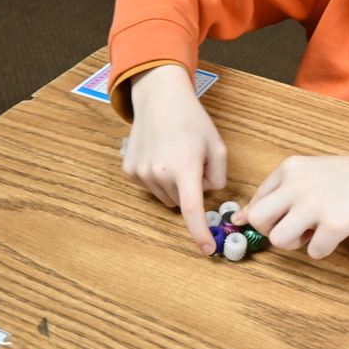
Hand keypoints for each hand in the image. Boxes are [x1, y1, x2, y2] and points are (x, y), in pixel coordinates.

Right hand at [124, 64, 226, 254]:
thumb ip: (218, 177)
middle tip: (194, 162)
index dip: (200, 233)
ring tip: (176, 155)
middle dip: (191, 190)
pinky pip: (152, 187)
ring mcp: (140, 173)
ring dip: (175, 185)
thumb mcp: (217, 146)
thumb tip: (206, 195)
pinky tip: (161, 155)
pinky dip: (160, 179)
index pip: (192, 210)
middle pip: (181, 202)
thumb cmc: (192, 120)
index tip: (207, 250)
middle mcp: (158, 174)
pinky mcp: (129, 171)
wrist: (159, 98)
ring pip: (166, 197)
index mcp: (184, 167)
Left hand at [233, 154, 348, 258]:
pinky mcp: (335, 224)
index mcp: (289, 168)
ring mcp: (316, 205)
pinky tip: (333, 234)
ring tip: (313, 231)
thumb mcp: (306, 173)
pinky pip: (313, 252)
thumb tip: (239, 218)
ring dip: (295, 243)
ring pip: (279, 240)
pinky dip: (322, 249)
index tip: (281, 220)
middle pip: (258, 220)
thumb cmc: (342, 177)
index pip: (255, 203)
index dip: (267, 218)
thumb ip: (275, 192)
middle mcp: (298, 184)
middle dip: (272, 230)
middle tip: (293, 227)